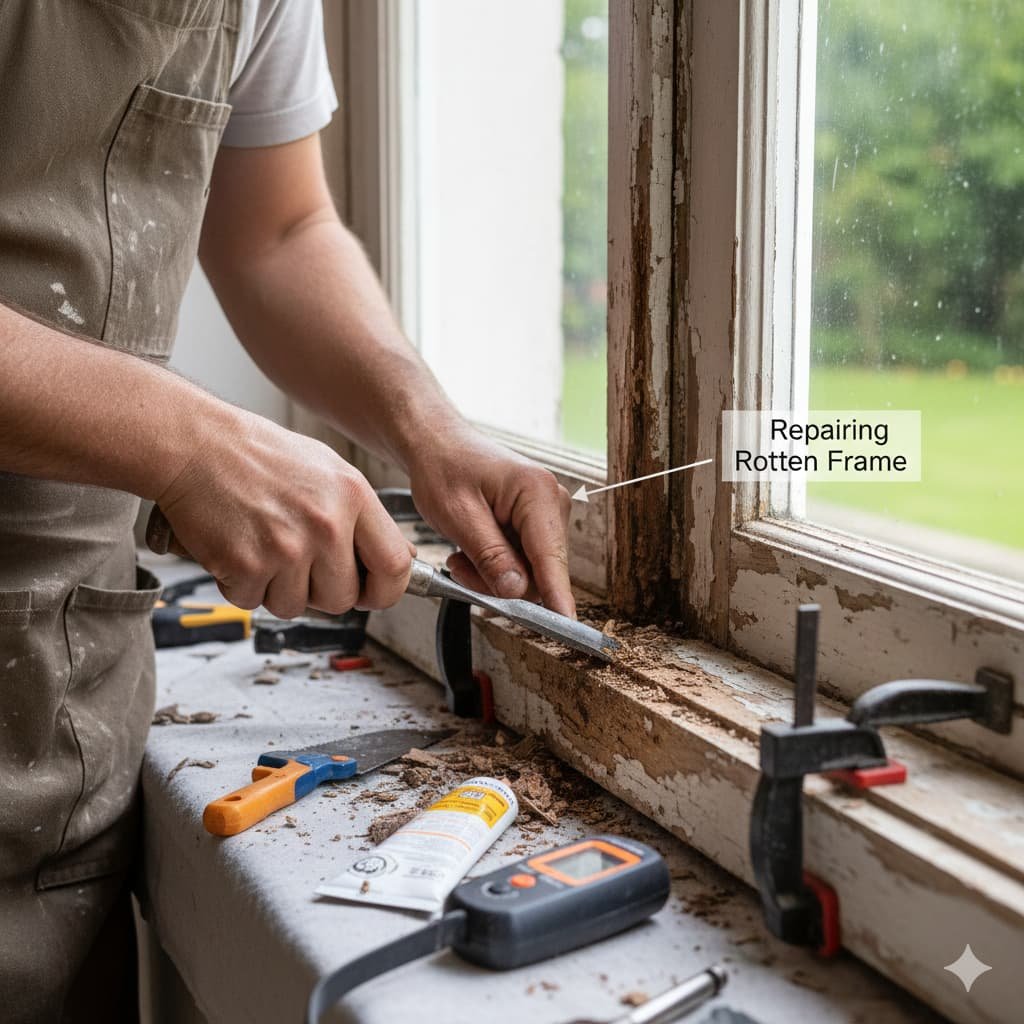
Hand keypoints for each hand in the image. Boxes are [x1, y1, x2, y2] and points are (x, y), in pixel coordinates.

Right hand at [155, 408, 412, 617]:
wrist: (194, 444)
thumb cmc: (257, 455)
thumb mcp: (329, 469)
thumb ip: (364, 516)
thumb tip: (397, 558)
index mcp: (352, 496)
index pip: (395, 566)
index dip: (385, 591)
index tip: (371, 593)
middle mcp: (325, 522)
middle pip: (343, 599)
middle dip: (321, 592)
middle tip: (298, 564)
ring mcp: (286, 547)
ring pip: (296, 606)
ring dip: (277, 588)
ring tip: (264, 547)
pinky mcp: (246, 565)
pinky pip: (253, 602)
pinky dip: (241, 585)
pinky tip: (238, 548)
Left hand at [407, 425, 574, 617]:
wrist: (437, 445)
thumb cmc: (444, 468)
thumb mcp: (458, 516)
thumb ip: (490, 556)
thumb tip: (517, 589)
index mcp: (537, 492)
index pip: (551, 556)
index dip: (556, 594)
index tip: (565, 623)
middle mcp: (550, 502)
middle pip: (540, 570)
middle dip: (500, 581)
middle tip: (460, 568)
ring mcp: (545, 513)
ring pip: (529, 571)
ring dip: (493, 574)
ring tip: (462, 554)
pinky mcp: (535, 524)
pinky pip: (523, 562)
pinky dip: (496, 565)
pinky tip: (473, 550)